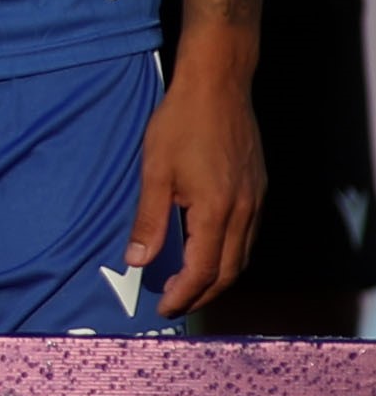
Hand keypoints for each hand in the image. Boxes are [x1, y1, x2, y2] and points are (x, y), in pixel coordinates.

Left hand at [131, 40, 263, 315]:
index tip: (163, 308)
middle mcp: (244, 213)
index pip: (204, 271)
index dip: (183, 294)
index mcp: (217, 212)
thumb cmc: (180, 124)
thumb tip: (136, 261)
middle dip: (202, 294)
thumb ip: (148, 220)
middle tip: (175, 304)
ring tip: (189, 285)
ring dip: (218, 278)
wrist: (218, 87)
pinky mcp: (258, 191)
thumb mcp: (155, 171)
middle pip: (229, 271)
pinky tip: (209, 251)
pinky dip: (229, 255)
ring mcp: (256, 202)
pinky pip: (248, 237)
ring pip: (242, 257)